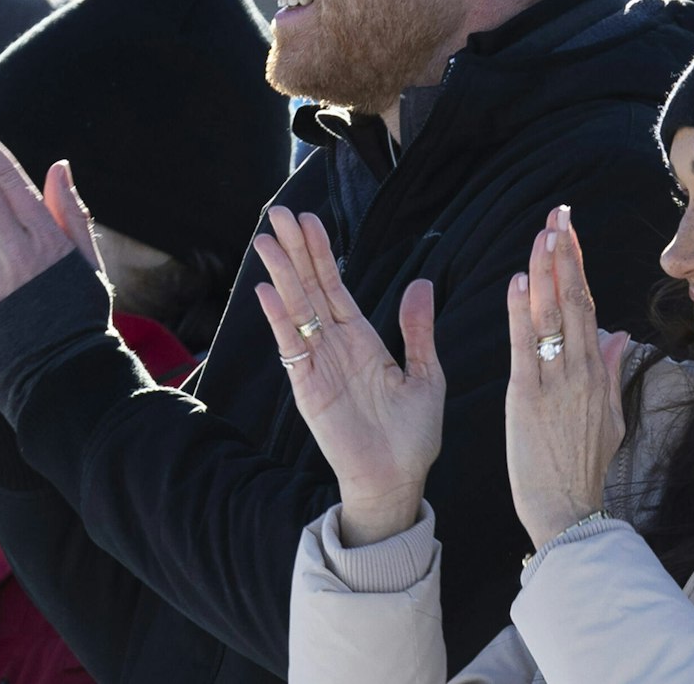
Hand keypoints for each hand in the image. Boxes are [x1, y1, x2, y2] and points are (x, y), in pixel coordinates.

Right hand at [253, 207, 443, 546]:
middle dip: (295, 250)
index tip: (310, 219)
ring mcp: (318, 364)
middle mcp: (335, 346)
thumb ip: (417, 330)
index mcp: (363, 339)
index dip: (322, 252)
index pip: (336, 285)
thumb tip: (421, 283)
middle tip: (278, 213)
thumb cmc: (413, 435)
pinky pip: (291, 347)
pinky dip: (279, 319)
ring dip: (282, 274)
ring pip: (296, 309)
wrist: (397, 479)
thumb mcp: (426, 374)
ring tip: (267, 240)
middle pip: (309, 287)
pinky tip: (268, 291)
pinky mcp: (308, 388)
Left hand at [506, 206, 628, 550]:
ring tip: (543, 232)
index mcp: (595, 372)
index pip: (586, 305)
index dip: (577, 265)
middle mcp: (579, 371)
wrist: (569, 511)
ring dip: (546, 271)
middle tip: (558, 213)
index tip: (569, 230)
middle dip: (564, 253)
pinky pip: (524, 347)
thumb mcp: (609, 418)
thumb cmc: (584, 467)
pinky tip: (519, 281)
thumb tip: (616, 334)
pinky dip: (521, 313)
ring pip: (551, 316)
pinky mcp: (526, 398)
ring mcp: (554, 383)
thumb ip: (610, 371)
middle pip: (572, 300)